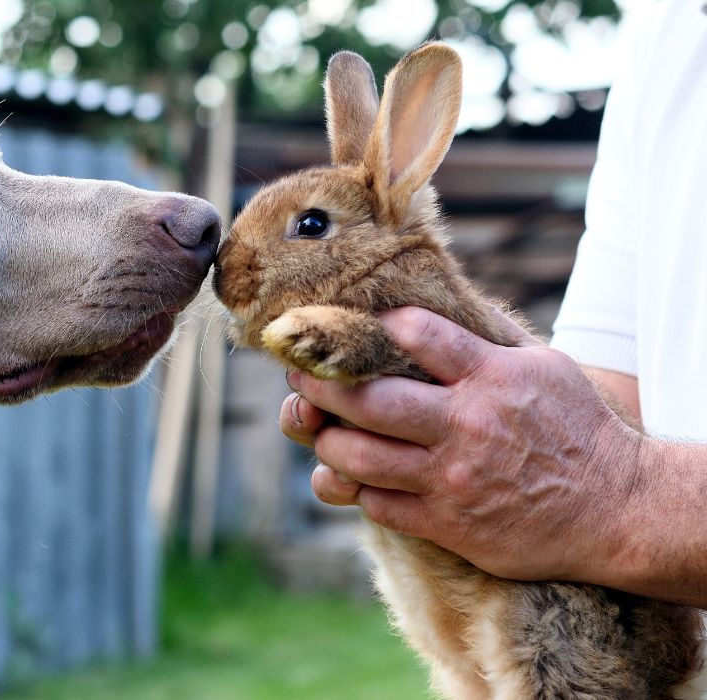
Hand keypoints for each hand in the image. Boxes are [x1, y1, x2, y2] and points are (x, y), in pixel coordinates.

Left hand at [278, 306, 644, 583]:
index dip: (378, 325)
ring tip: (319, 427)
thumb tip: (441, 299)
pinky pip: (376, 504)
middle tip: (299, 372)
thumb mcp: (545, 365)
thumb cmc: (577, 429)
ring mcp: (452, 478)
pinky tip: (354, 474)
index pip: (419, 334)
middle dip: (319, 384)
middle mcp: (465, 425)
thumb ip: (489, 335)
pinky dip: (356, 486)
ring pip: (357, 457)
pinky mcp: (447, 523)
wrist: (615, 509)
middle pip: (366, 401)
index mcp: (491, 377)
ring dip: (325, 440)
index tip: (349, 322)